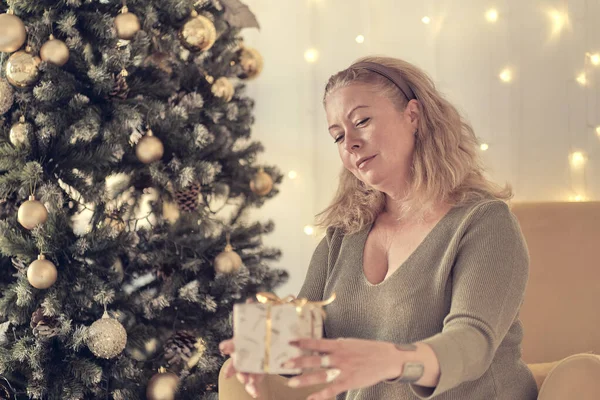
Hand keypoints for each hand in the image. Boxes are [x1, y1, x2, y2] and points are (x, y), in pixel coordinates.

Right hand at [219, 297, 263, 397]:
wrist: (274, 337)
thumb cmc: (265, 327)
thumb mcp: (266, 317)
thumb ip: (265, 309)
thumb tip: (261, 299)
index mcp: (243, 340)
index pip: (233, 342)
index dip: (229, 345)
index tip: (224, 348)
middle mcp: (243, 352)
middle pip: (235, 361)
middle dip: (233, 367)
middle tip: (230, 374)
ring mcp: (249, 363)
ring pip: (243, 373)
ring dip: (244, 379)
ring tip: (248, 384)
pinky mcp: (258, 372)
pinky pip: (254, 382)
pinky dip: (253, 388)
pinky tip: (255, 393)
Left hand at [282, 338, 403, 399]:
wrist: (387, 358)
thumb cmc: (368, 350)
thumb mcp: (350, 343)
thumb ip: (336, 345)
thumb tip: (322, 345)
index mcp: (338, 345)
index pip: (316, 342)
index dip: (302, 342)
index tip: (289, 342)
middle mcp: (338, 357)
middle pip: (314, 360)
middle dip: (298, 362)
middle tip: (283, 364)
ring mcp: (343, 370)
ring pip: (320, 375)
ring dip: (304, 379)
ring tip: (291, 382)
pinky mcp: (349, 382)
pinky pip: (332, 390)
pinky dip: (321, 395)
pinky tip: (311, 399)